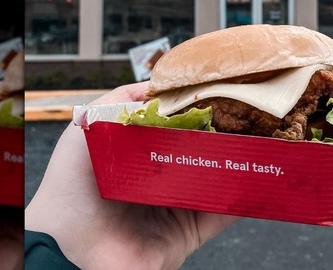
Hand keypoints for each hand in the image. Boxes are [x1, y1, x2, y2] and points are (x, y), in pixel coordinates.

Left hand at [25, 82, 240, 269]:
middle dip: (225, 136)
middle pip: (201, 154)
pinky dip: (245, 198)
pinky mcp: (188, 234)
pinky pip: (223, 215)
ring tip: (264, 141)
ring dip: (240, 163)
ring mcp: (176, 208)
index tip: (222, 94)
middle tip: (251, 116)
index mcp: (138, 157)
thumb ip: (117, 103)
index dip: (198, 113)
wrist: (68, 247)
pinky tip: (260, 178)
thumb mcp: (84, 130)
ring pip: (218, 181)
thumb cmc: (70, 188)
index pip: (177, 129)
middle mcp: (160, 181)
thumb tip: (153, 84)